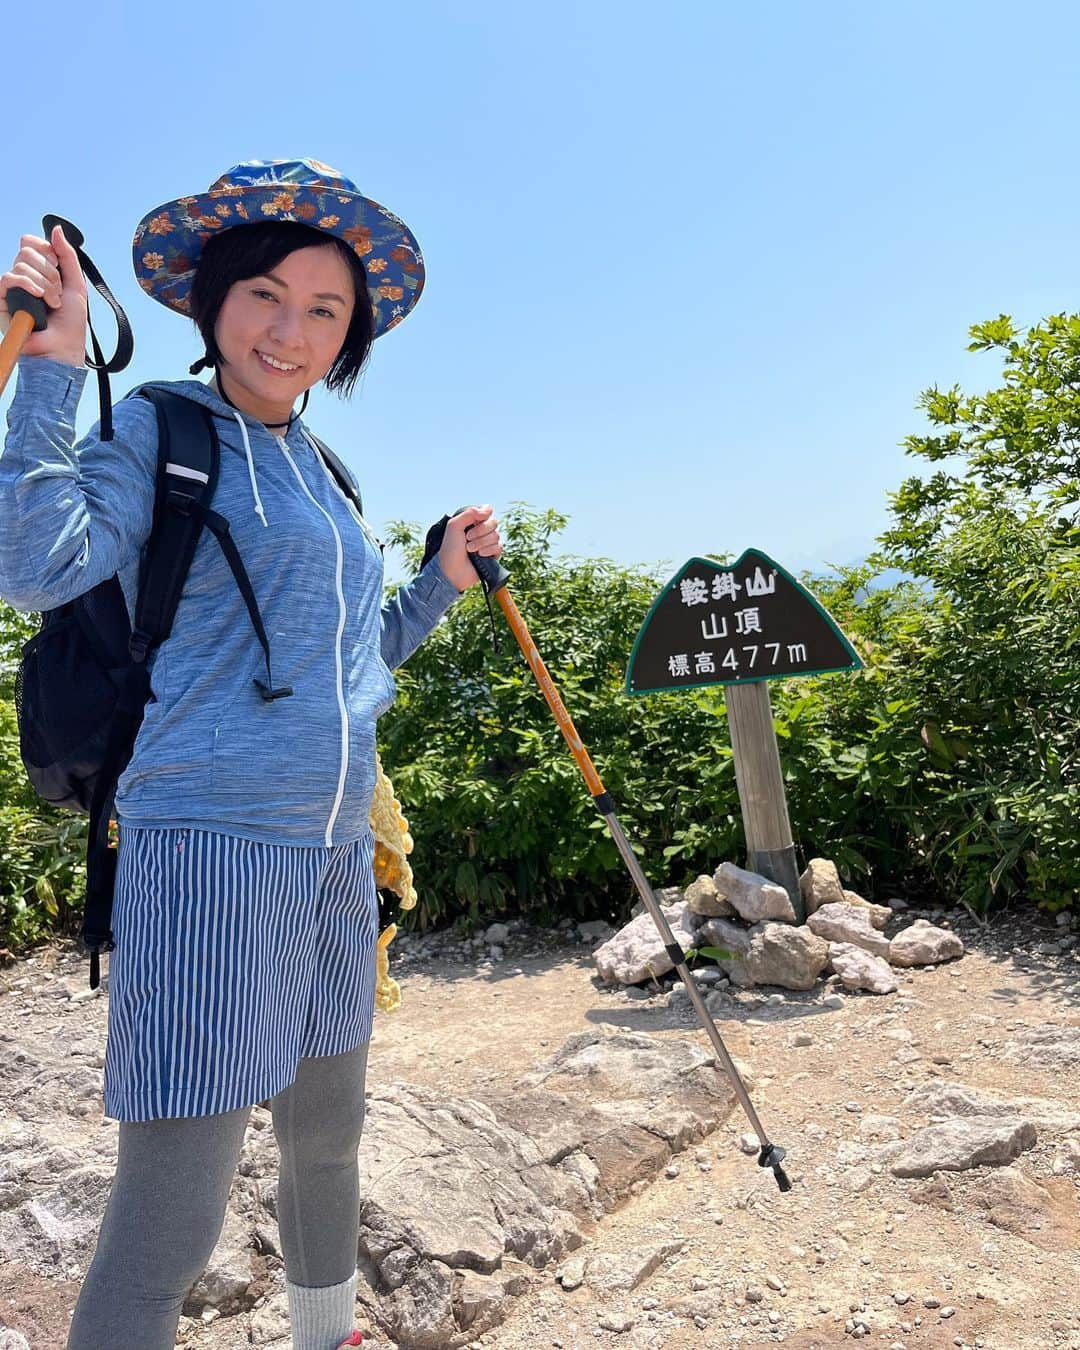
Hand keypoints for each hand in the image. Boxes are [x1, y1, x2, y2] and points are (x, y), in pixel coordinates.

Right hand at [0, 225, 86, 364]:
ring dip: (44, 283)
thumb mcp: (76, 285)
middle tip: (58, 294)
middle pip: (27, 250)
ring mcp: (12, 288)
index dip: (47, 251)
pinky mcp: (2, 299)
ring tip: (51, 303)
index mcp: (39, 272)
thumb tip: (55, 228)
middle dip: (50, 271)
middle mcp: (23, 277)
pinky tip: (38, 298)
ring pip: (21, 264)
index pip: (32, 243)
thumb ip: (67, 256)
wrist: (62, 348)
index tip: (59, 268)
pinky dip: (28, 285)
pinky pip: (9, 278)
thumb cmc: (70, 324)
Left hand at [437, 505, 502, 590]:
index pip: (487, 511)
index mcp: (473, 522)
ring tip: (470, 549)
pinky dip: (488, 550)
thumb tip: (488, 510)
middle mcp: (482, 531)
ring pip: (496, 536)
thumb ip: (469, 513)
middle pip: (493, 522)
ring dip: (481, 542)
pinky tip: (480, 555)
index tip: (476, 520)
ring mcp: (488, 543)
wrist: (452, 570)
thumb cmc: (450, 549)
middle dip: (480, 530)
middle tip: (467, 538)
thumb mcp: (454, 526)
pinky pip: (499, 547)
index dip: (484, 514)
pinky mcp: (493, 555)